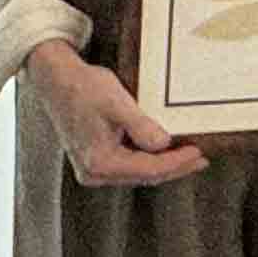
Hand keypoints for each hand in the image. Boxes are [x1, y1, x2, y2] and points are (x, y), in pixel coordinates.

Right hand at [26, 40, 208, 187]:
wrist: (56, 80)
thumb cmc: (84, 87)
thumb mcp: (117, 103)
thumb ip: (141, 127)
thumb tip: (165, 145)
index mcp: (100, 163)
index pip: (149, 170)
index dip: (177, 162)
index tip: (199, 152)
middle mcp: (94, 173)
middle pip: (144, 176)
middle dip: (174, 168)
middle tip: (201, 159)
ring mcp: (92, 169)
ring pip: (137, 172)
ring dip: (163, 165)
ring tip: (188, 156)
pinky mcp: (94, 160)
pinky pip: (128, 165)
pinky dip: (148, 159)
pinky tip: (163, 151)